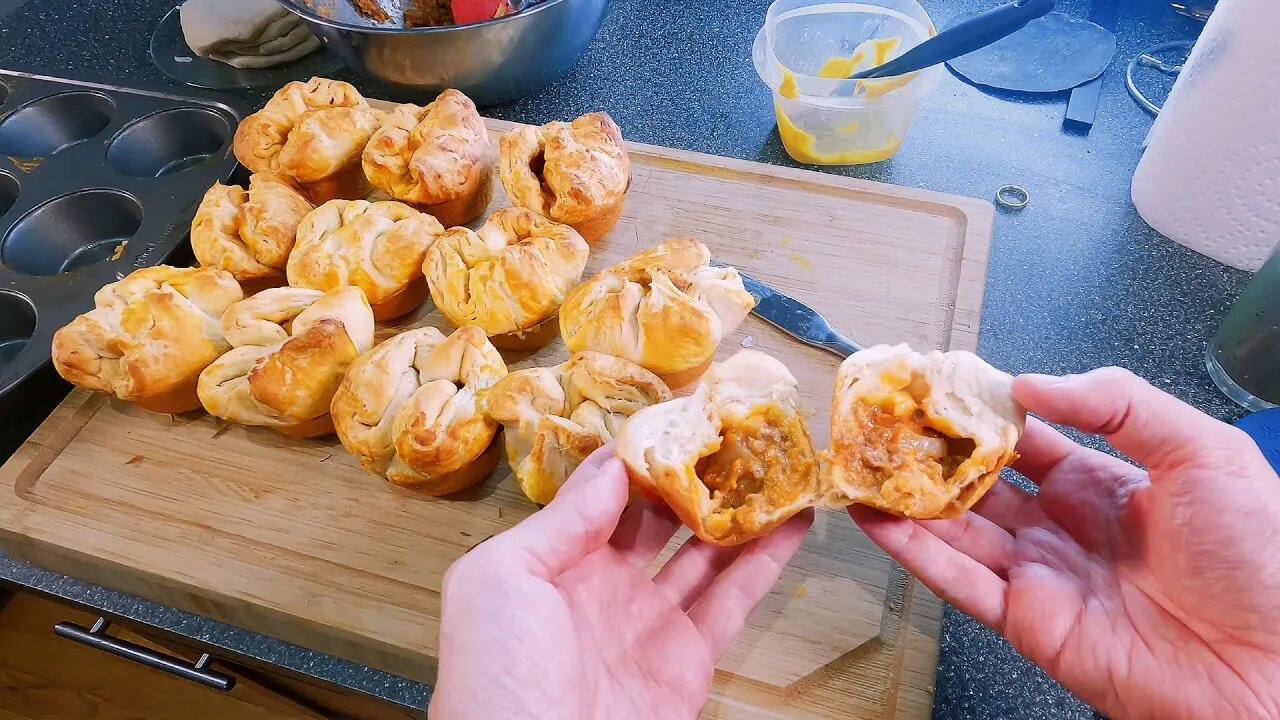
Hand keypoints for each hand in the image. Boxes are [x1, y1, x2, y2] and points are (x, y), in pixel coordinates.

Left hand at [430, 446, 812, 719]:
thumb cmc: (494, 680)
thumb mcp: (501, 579)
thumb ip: (560, 519)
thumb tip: (609, 461)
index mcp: (548, 564)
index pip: (601, 496)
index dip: (638, 456)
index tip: (676, 414)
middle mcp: (601, 588)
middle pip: (658, 520)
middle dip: (693, 478)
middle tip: (733, 431)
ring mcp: (647, 624)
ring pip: (703, 555)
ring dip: (738, 512)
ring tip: (774, 465)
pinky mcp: (687, 662)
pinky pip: (732, 602)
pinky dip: (765, 563)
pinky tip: (791, 524)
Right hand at [849, 368, 1279, 719]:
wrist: (1275, 666)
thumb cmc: (1263, 560)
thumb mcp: (1203, 451)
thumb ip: (1117, 403)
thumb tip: (1031, 384)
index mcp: (1102, 482)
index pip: (1021, 437)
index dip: (977, 411)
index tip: (933, 384)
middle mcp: (1062, 526)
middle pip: (976, 482)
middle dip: (927, 452)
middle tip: (879, 420)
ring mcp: (1041, 575)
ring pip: (955, 529)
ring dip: (905, 499)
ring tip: (858, 463)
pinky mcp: (1028, 623)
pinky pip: (959, 583)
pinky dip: (913, 553)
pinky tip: (876, 520)